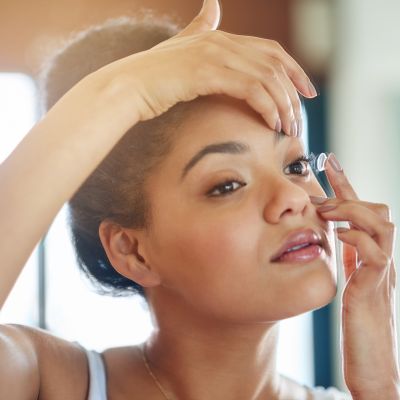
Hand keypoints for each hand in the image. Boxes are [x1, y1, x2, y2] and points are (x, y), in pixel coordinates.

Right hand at [92, 0, 316, 135]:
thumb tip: (212, 4)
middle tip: (302, 114)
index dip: (293, 69)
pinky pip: (251, 89)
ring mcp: (215, 55)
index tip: (305, 91)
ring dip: (283, 105)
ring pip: (267, 78)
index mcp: (219, 37)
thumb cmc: (154, 77)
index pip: (270, 50)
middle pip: (275, 63)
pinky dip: (267, 107)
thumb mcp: (181, 48)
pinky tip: (272, 123)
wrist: (128, 86)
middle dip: (295, 90)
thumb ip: (200, 27)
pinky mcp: (208, 73)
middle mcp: (221, 41)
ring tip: (289, 127)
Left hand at [310, 153, 399, 398]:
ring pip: (381, 225)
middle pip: (378, 210)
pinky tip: (339, 237)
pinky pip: (375, 254)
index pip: (359, 211)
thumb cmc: (357, 326)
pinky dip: (356, 239)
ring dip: (352, 212)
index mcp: (369, 255)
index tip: (327, 160)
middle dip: (348, 193)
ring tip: (327, 212)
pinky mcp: (375, 288)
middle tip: (322, 189)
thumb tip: (331, 236)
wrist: (373, 365)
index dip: (344, 184)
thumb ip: (346, 259)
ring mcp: (381, 272)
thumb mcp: (349, 282)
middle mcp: (380, 258)